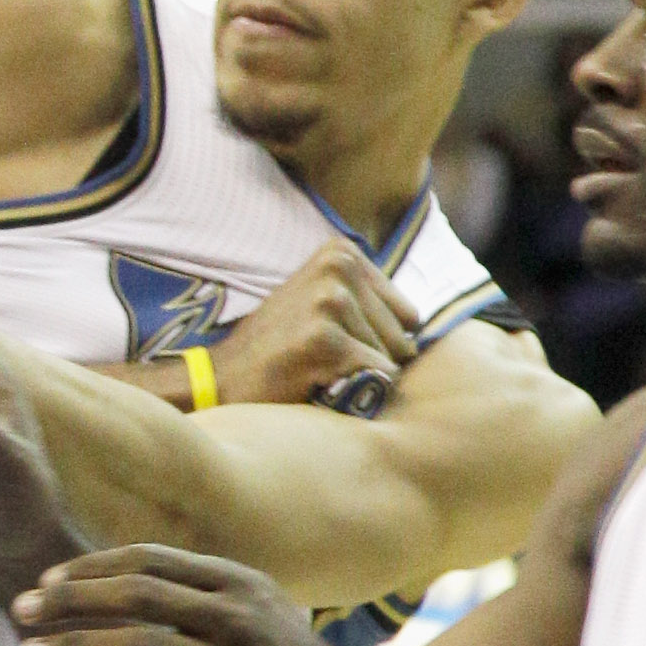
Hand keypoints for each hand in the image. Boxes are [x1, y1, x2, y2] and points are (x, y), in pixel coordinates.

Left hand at [9, 543, 359, 645]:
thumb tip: (111, 575)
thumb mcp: (250, 602)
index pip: (147, 560)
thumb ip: (191, 586)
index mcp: (233, 581)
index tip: (46, 579)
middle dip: (70, 600)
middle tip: (22, 608)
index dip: (90, 567)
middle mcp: (232, 616)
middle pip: (136, 595)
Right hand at [210, 242, 418, 411]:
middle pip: (404, 336)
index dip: (376, 342)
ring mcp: (330, 301)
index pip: (408, 314)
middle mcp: (338, 267)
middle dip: (371, 359)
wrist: (220, 378)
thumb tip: (426, 323)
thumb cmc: (278, 349)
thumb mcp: (320, 301)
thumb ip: (367, 300)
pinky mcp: (324, 339)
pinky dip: (352, 392)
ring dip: (358, 375)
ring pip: (392, 358)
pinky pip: (375, 376)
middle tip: (321, 360)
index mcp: (341, 252)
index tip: (332, 342)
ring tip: (315, 368)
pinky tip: (312, 380)